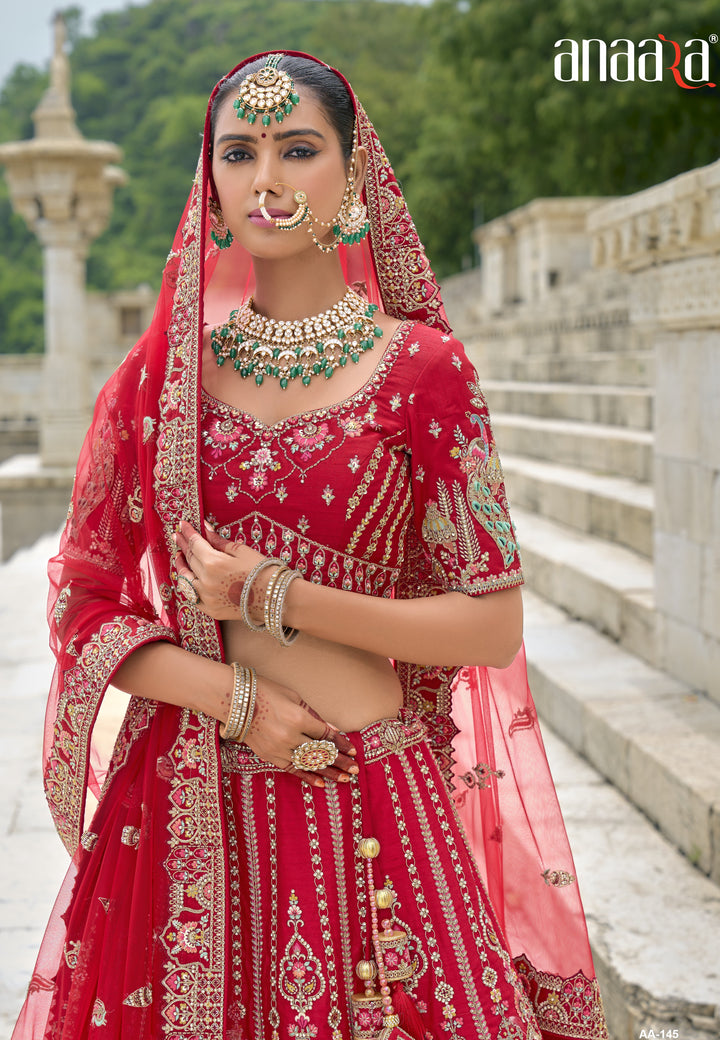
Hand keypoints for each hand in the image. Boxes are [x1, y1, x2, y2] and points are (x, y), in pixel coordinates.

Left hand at [174, 520, 266, 621]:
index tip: (182, 525)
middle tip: (178, 536)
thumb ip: (220, 541)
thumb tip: (206, 529)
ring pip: (186, 579)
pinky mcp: (211, 610)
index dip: (188, 533)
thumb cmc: (263, 571)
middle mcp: (205, 581)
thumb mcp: (242, 551)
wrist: (276, 599)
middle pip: (189, 559)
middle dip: (183, 546)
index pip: (195, 544)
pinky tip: (188, 578)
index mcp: (213, 563)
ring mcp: (206, 598)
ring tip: (179, 556)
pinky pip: (193, 596)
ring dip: (182, 566)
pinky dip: (188, 585)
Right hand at [242, 675, 357, 788]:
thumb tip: (332, 730)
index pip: (325, 735)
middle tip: (356, 769)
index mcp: (298, 718)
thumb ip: (314, 716)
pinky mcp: (269, 756)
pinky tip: (321, 783)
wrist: (235, 702)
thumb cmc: (266, 692)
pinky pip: (292, 770)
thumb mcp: (294, 698)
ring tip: (345, 779)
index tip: (353, 750)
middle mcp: (290, 736)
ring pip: (309, 764)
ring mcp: (279, 749)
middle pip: (321, 753)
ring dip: (329, 772)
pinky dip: (307, 777)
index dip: (341, 743)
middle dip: (340, 761)